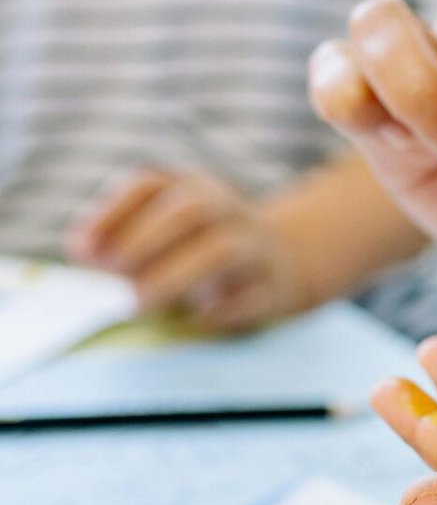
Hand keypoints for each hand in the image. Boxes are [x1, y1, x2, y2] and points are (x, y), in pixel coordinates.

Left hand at [68, 169, 306, 331]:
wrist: (290, 259)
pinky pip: (252, 296)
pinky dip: (222, 310)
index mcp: (194, 187)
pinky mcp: (276, 286)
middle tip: (109, 273)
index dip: (112, 213)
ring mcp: (257, 246)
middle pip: (191, 208)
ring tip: (139, 302)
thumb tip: (82, 251)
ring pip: (223, 250)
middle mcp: (228, 209)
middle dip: (144, 239)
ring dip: (176, 276)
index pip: (150, 184)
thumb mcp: (168, 230)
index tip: (79, 249)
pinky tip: (196, 320)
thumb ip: (123, 236)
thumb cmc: (206, 247)